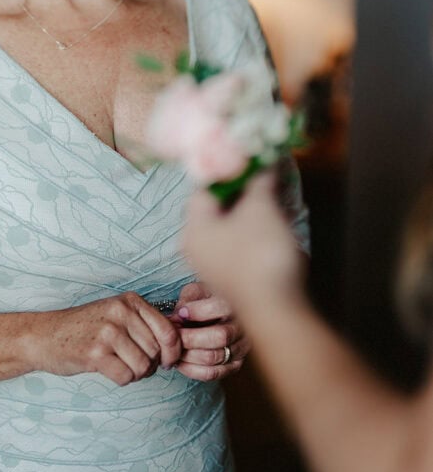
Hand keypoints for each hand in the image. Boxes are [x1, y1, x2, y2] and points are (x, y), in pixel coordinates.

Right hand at [29, 292, 182, 386]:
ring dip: (135, 373)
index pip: (169, 330)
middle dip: (151, 364)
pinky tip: (108, 370)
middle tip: (132, 362)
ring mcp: (107, 332)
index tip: (168, 362)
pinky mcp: (95, 353)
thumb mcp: (116, 313)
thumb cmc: (85, 327)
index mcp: (129, 300)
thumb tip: (178, 343)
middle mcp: (120, 312)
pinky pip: (126, 377)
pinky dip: (121, 380)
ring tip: (119, 365)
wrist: (45, 335)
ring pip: (144, 366)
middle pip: (157, 351)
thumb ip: (144, 322)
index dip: (174, 352)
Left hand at [169, 282, 248, 380]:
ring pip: (214, 357)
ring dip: (189, 355)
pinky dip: (192, 370)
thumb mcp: (196, 291)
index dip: (197, 312)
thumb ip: (188, 299)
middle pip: (219, 337)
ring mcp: (240, 348)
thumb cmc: (204, 300)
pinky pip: (213, 373)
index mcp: (234, 304)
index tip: (180, 313)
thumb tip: (179, 316)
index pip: (220, 308)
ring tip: (173, 350)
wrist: (218, 315)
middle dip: (190, 338)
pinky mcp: (235, 365)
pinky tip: (180, 362)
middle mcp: (241, 327)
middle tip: (172, 337)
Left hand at [182, 172, 304, 313]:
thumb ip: (259, 180)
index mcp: (193, 228)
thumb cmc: (261, 254)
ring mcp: (215, 264)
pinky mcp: (234, 277)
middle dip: (243, 188)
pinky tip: (276, 221)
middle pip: (217, 206)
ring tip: (274, 193)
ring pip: (231, 224)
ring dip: (253, 207)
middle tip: (264, 174)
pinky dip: (256, 227)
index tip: (248, 160)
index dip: (227, 170)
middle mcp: (197, 247)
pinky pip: (240, 242)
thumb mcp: (261, 207)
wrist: (278, 311)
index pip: (203, 186)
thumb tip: (263, 162)